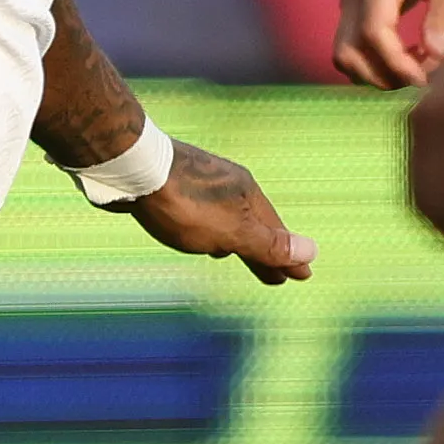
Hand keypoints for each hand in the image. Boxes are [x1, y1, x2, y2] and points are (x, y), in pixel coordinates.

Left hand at [123, 143, 316, 283]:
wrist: (131, 165)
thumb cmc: (184, 203)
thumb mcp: (231, 231)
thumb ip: (267, 245)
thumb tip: (312, 252)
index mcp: (247, 195)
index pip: (275, 234)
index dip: (287, 258)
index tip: (302, 277)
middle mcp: (228, 185)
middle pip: (252, 226)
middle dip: (264, 252)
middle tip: (276, 278)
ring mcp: (200, 182)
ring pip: (225, 217)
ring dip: (235, 239)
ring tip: (234, 255)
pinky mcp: (172, 184)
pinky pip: (200, 211)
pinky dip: (209, 228)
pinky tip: (197, 233)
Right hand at [332, 0, 443, 89]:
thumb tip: (436, 56)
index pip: (374, 33)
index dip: (396, 64)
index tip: (426, 78)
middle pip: (347, 51)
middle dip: (381, 76)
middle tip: (421, 79)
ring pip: (345, 52)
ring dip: (376, 72)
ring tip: (416, 68)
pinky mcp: (356, 4)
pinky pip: (353, 43)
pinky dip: (375, 60)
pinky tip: (408, 56)